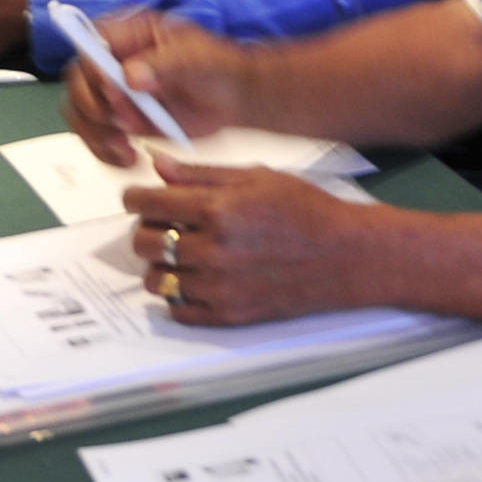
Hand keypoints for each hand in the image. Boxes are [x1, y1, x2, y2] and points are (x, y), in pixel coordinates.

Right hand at [63, 10, 254, 164]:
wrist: (232, 98)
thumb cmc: (217, 67)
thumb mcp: (196, 57)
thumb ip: (164, 63)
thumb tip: (130, 75)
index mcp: (129, 33)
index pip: (90, 43)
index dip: (93, 67)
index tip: (114, 89)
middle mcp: (113, 61)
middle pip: (78, 83)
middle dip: (95, 108)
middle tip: (125, 123)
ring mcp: (113, 92)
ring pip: (80, 113)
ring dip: (96, 135)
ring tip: (125, 147)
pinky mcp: (119, 120)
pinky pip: (95, 136)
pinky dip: (105, 152)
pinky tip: (128, 158)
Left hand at [123, 159, 375, 324]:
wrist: (346, 256)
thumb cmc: (307, 211)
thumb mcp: (256, 177)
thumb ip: (201, 173)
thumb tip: (158, 166)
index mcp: (217, 210)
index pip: (146, 204)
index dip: (136, 198)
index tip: (139, 199)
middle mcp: (212, 250)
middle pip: (144, 243)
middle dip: (147, 230)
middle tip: (164, 225)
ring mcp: (218, 287)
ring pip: (156, 280)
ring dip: (161, 265)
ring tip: (183, 255)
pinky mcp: (228, 315)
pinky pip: (177, 310)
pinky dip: (179, 295)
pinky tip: (196, 279)